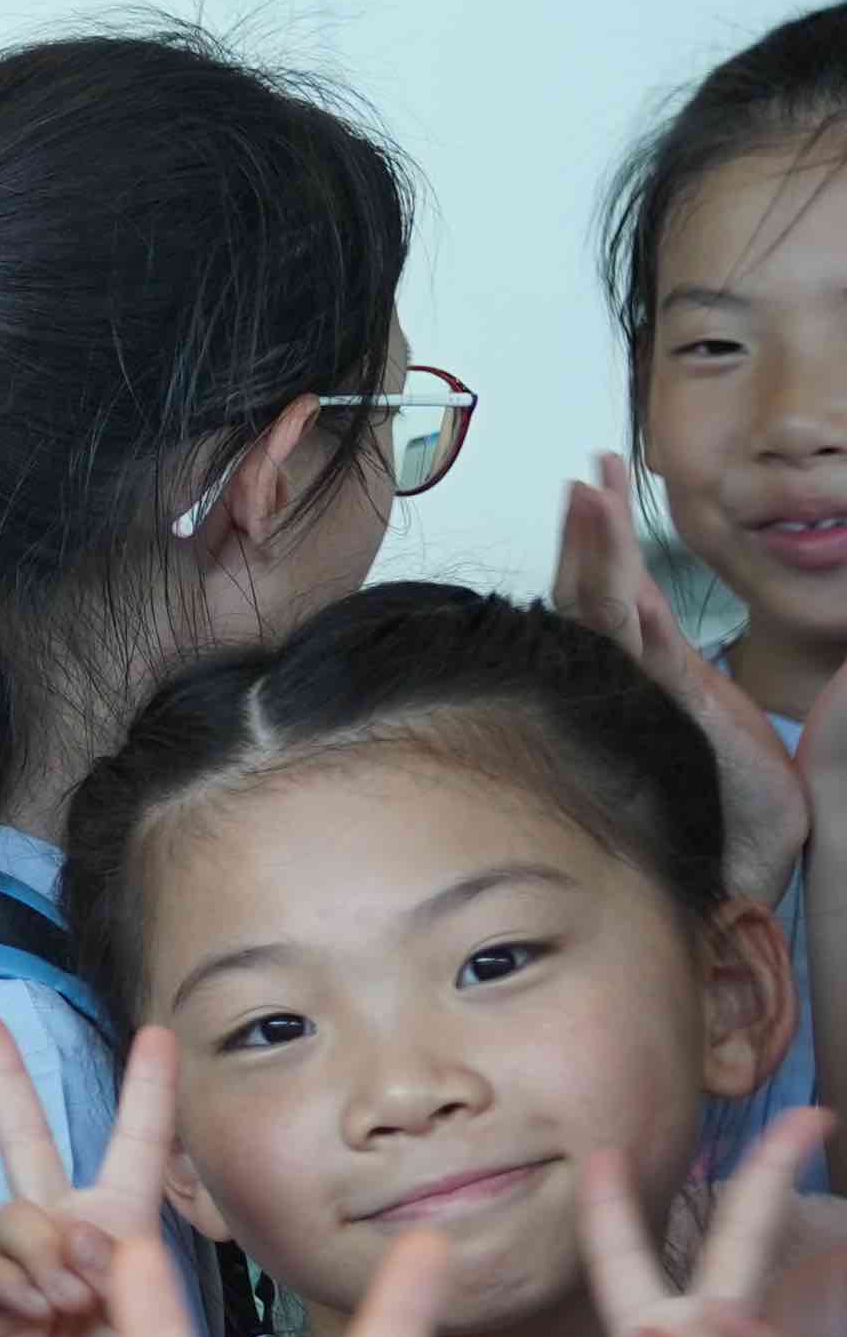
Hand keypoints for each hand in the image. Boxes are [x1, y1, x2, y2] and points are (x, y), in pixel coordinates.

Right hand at [0, 1016, 180, 1336]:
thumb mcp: (151, 1308)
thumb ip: (115, 1258)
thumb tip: (66, 1238)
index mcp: (114, 1224)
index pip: (131, 1144)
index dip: (146, 1089)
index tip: (157, 1034)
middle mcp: (54, 1231)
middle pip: (23, 1138)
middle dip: (0, 1075)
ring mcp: (7, 1265)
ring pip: (15, 1214)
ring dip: (52, 1253)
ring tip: (76, 1301)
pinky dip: (20, 1286)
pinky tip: (43, 1312)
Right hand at [563, 455, 805, 908]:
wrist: (752, 864)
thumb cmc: (739, 806)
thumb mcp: (725, 721)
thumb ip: (692, 682)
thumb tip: (674, 640)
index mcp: (659, 669)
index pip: (620, 589)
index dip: (605, 534)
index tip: (598, 472)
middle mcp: (642, 678)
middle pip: (597, 593)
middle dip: (590, 532)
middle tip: (584, 472)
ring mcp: (650, 695)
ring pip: (607, 614)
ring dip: (597, 554)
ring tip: (587, 496)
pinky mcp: (673, 718)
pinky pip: (643, 660)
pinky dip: (627, 618)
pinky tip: (620, 584)